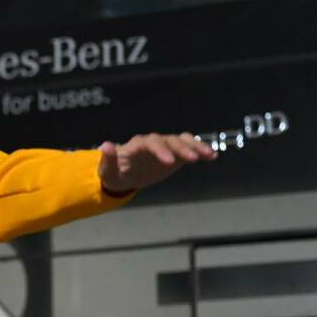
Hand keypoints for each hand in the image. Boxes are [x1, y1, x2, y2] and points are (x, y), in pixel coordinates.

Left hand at [97, 132, 215, 193]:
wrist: (124, 175)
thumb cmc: (115, 174)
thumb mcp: (108, 172)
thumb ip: (108, 159)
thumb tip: (105, 145)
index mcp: (136, 146)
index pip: (149, 143)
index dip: (160, 150)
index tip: (169, 162)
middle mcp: (153, 142)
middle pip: (168, 140)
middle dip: (180, 149)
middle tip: (193, 159)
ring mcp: (165, 146)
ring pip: (181, 140)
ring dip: (195, 146)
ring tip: (208, 155)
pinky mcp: (175, 153)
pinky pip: (189, 147)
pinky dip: (199, 149)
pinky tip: (211, 156)